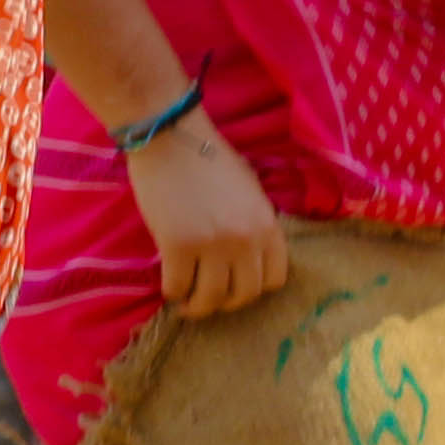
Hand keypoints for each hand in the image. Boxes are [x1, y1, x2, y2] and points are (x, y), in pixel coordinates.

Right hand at [128, 110, 293, 320]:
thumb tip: (249, 258)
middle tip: (209, 297)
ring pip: (210, 299)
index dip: (254, 288)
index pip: (274, 279)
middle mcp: (246, 240)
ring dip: (198, 306)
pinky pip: (178, 287)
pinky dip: (173, 293)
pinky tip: (170, 287)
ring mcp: (213, 245)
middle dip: (226, 302)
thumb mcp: (250, 192)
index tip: (237, 285)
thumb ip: (255, 225)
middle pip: (243, 295)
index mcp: (268, 225)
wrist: (172, 137)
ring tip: (187, 303)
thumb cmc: (210, 159)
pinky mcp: (178, 246)